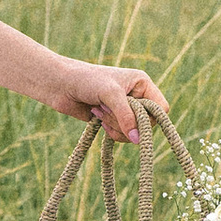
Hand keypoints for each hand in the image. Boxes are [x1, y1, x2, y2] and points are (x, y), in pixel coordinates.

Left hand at [45, 60, 168, 143]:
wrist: (59, 84)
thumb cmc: (86, 80)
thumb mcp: (110, 94)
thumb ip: (126, 116)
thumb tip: (138, 140)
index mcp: (142, 84)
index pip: (161, 108)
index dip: (151, 118)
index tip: (134, 119)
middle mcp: (137, 97)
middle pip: (147, 124)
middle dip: (126, 122)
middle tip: (107, 110)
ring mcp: (124, 110)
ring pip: (133, 132)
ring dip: (116, 126)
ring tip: (99, 110)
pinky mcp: (112, 120)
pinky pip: (121, 135)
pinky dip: (111, 131)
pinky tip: (96, 117)